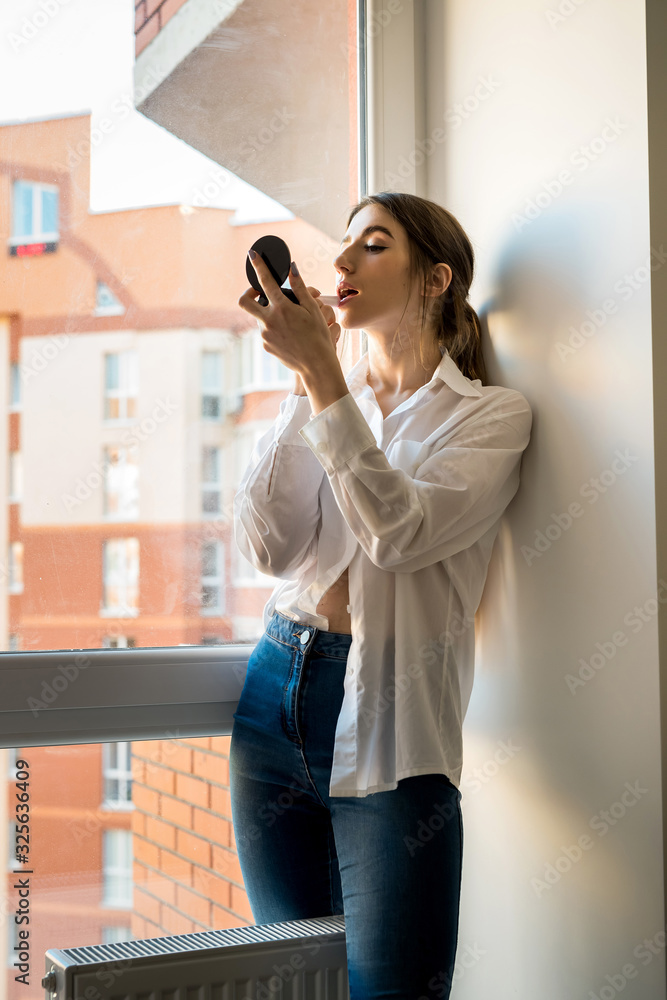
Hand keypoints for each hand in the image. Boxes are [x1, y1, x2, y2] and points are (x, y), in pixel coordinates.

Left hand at [239, 253, 340, 377]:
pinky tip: (289, 333)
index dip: (258, 265)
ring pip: (258, 317)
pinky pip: (265, 331)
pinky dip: (273, 327)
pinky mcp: (266, 346)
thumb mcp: (313, 310)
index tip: (253, 255)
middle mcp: (269, 321)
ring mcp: (265, 335)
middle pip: (244, 301)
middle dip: (248, 292)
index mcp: (282, 309)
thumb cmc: (319, 337)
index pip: (265, 281)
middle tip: (259, 291)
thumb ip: (300, 288)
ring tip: (287, 319)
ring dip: (267, 313)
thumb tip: (292, 269)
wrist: (316, 366)